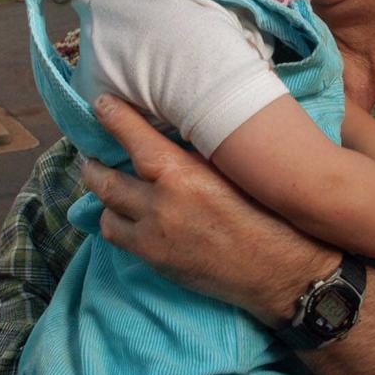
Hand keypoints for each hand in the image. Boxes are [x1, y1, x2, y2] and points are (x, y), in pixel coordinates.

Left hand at [84, 95, 337, 325]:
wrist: (282, 270)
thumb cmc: (268, 214)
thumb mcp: (232, 172)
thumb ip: (194, 157)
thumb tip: (168, 137)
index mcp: (182, 174)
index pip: (134, 138)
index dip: (113, 118)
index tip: (102, 104)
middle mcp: (160, 205)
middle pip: (106, 180)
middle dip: (93, 165)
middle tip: (92, 155)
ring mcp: (153, 238)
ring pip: (106, 212)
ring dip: (105, 197)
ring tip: (108, 187)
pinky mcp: (155, 262)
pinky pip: (120, 238)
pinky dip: (118, 223)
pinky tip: (128, 217)